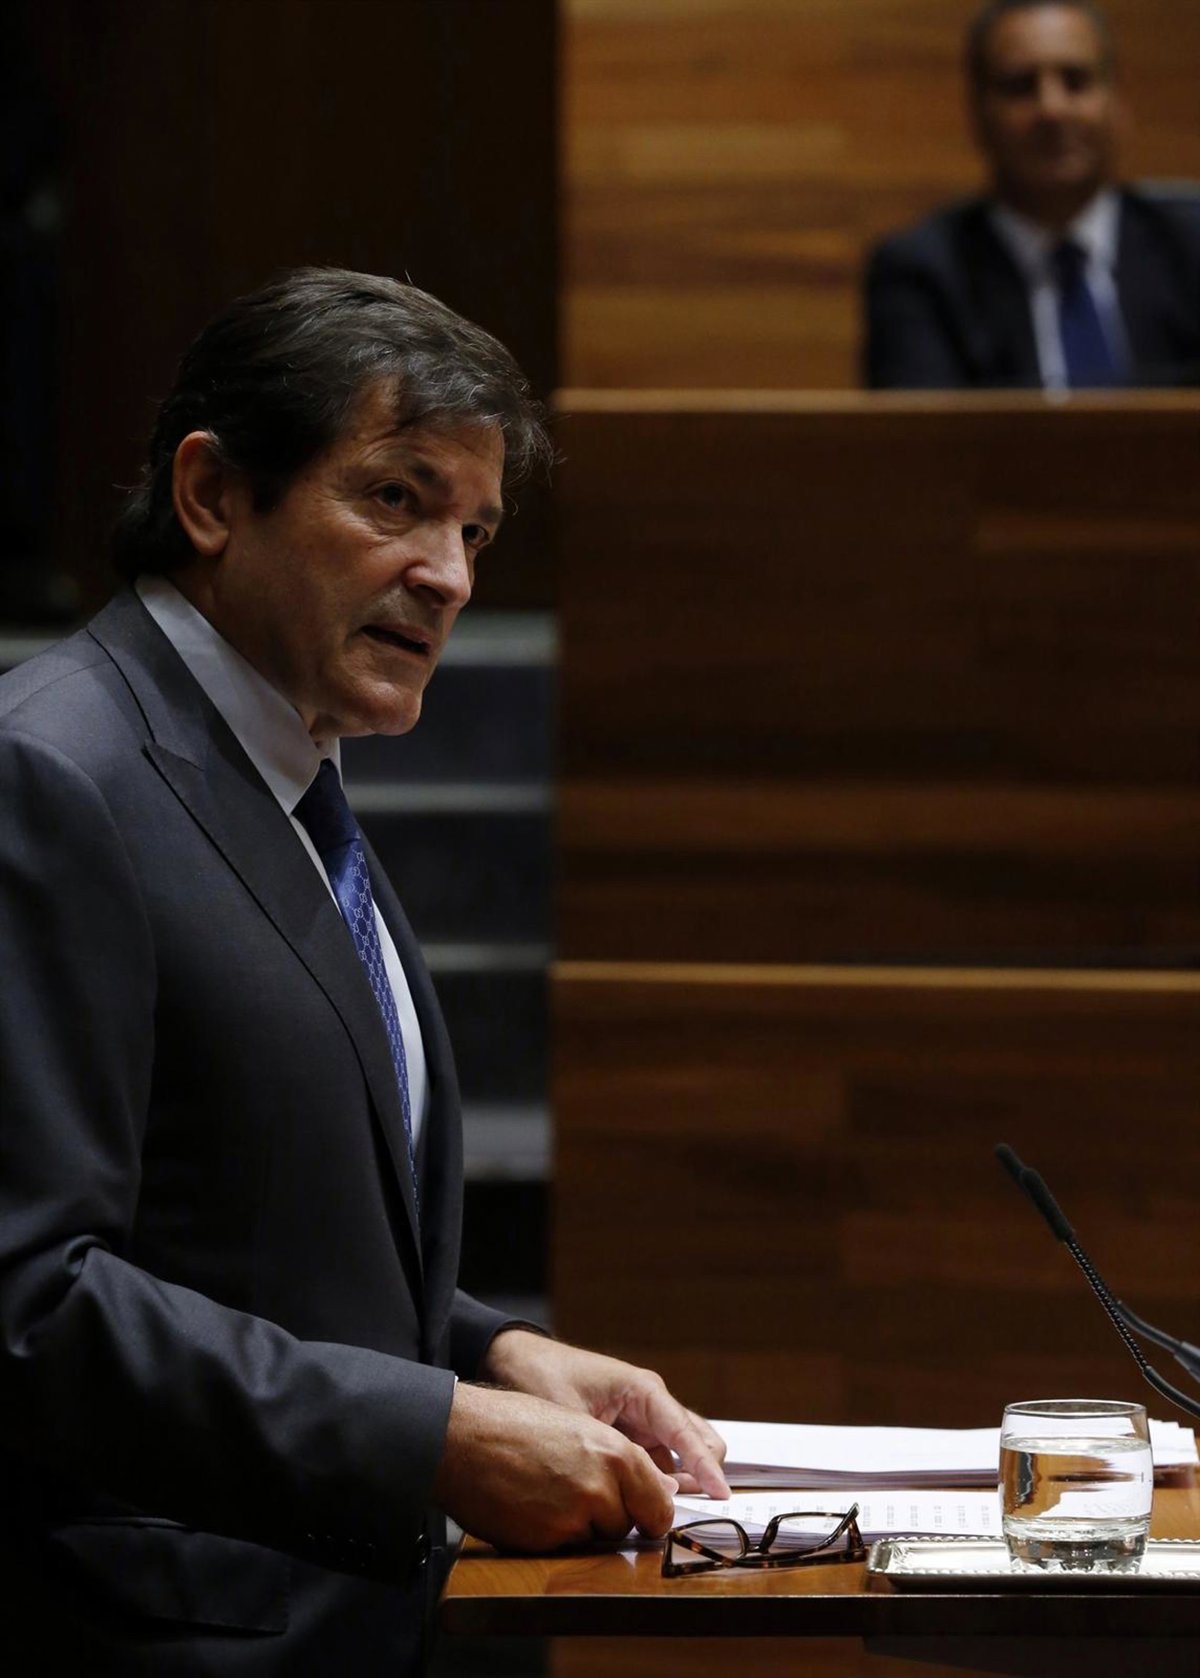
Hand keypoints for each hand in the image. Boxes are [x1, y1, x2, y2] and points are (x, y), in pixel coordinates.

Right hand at [433, 1381, 677, 1550]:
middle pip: (630, 1524)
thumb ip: (616, 1460)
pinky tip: (532, 1505)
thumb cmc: (516, 1423)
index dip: (652, 1514)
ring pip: (597, 1537)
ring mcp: (574, 1516)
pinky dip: (554, 1533)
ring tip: (549, 1492)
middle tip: (581, 1494)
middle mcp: (602, 1486)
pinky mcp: (547, 1540)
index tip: (647, 1517)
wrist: (464, 1437)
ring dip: (582, 1526)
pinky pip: (566, 1547)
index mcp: (617, 1453)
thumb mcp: (579, 1426)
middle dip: (612, 1516)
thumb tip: (650, 1492)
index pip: (660, 1505)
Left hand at [480, 1331, 729, 1499]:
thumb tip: (659, 1491)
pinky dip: (661, 1480)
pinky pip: (658, 1459)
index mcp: (643, 1391)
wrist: (512, 1358)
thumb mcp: (575, 1417)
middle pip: (698, 1440)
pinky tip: (645, 1502)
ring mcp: (641, 1418)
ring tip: (665, 1512)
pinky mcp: (629, 1432)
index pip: (687, 1432)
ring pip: (681, 1452)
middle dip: (702, 1473)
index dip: (707, 1466)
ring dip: (683, 1480)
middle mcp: (650, 1403)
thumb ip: (615, 1453)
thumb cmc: (542, 1377)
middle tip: (684, 1508)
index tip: (723, 1495)